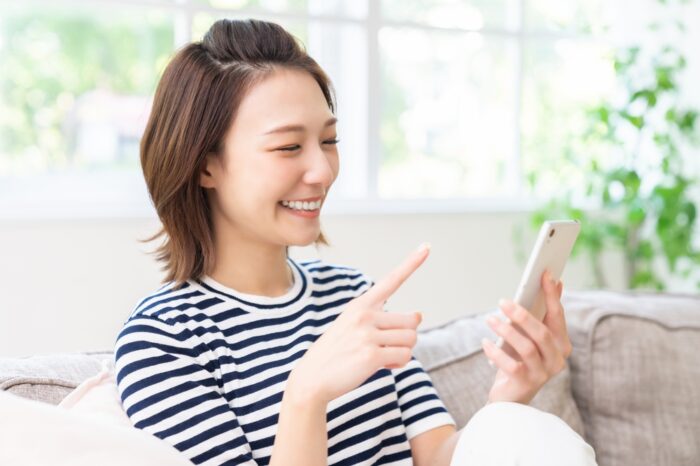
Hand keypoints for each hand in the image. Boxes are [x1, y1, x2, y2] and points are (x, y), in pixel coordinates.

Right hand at [288, 243, 429, 404]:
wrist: (312, 378)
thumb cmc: (337, 353)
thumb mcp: (354, 327)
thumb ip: (384, 319)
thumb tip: (419, 315)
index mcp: (360, 304)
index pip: (391, 280)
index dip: (411, 263)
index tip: (427, 246)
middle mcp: (364, 314)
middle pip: (411, 321)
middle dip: (406, 336)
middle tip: (387, 346)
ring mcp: (367, 334)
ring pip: (411, 339)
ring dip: (402, 352)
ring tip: (383, 357)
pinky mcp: (371, 355)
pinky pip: (403, 356)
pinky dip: (398, 364)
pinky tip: (382, 366)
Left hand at [481, 270, 572, 404]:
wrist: (510, 395)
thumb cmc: (520, 358)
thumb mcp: (531, 335)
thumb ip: (543, 312)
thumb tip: (555, 281)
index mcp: (562, 345)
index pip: (557, 316)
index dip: (552, 295)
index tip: (545, 274)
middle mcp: (557, 360)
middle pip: (542, 333)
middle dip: (522, 315)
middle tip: (502, 301)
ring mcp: (543, 374)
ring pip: (527, 348)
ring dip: (506, 331)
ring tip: (489, 319)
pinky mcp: (526, 384)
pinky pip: (511, 365)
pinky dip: (496, 352)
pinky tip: (485, 342)